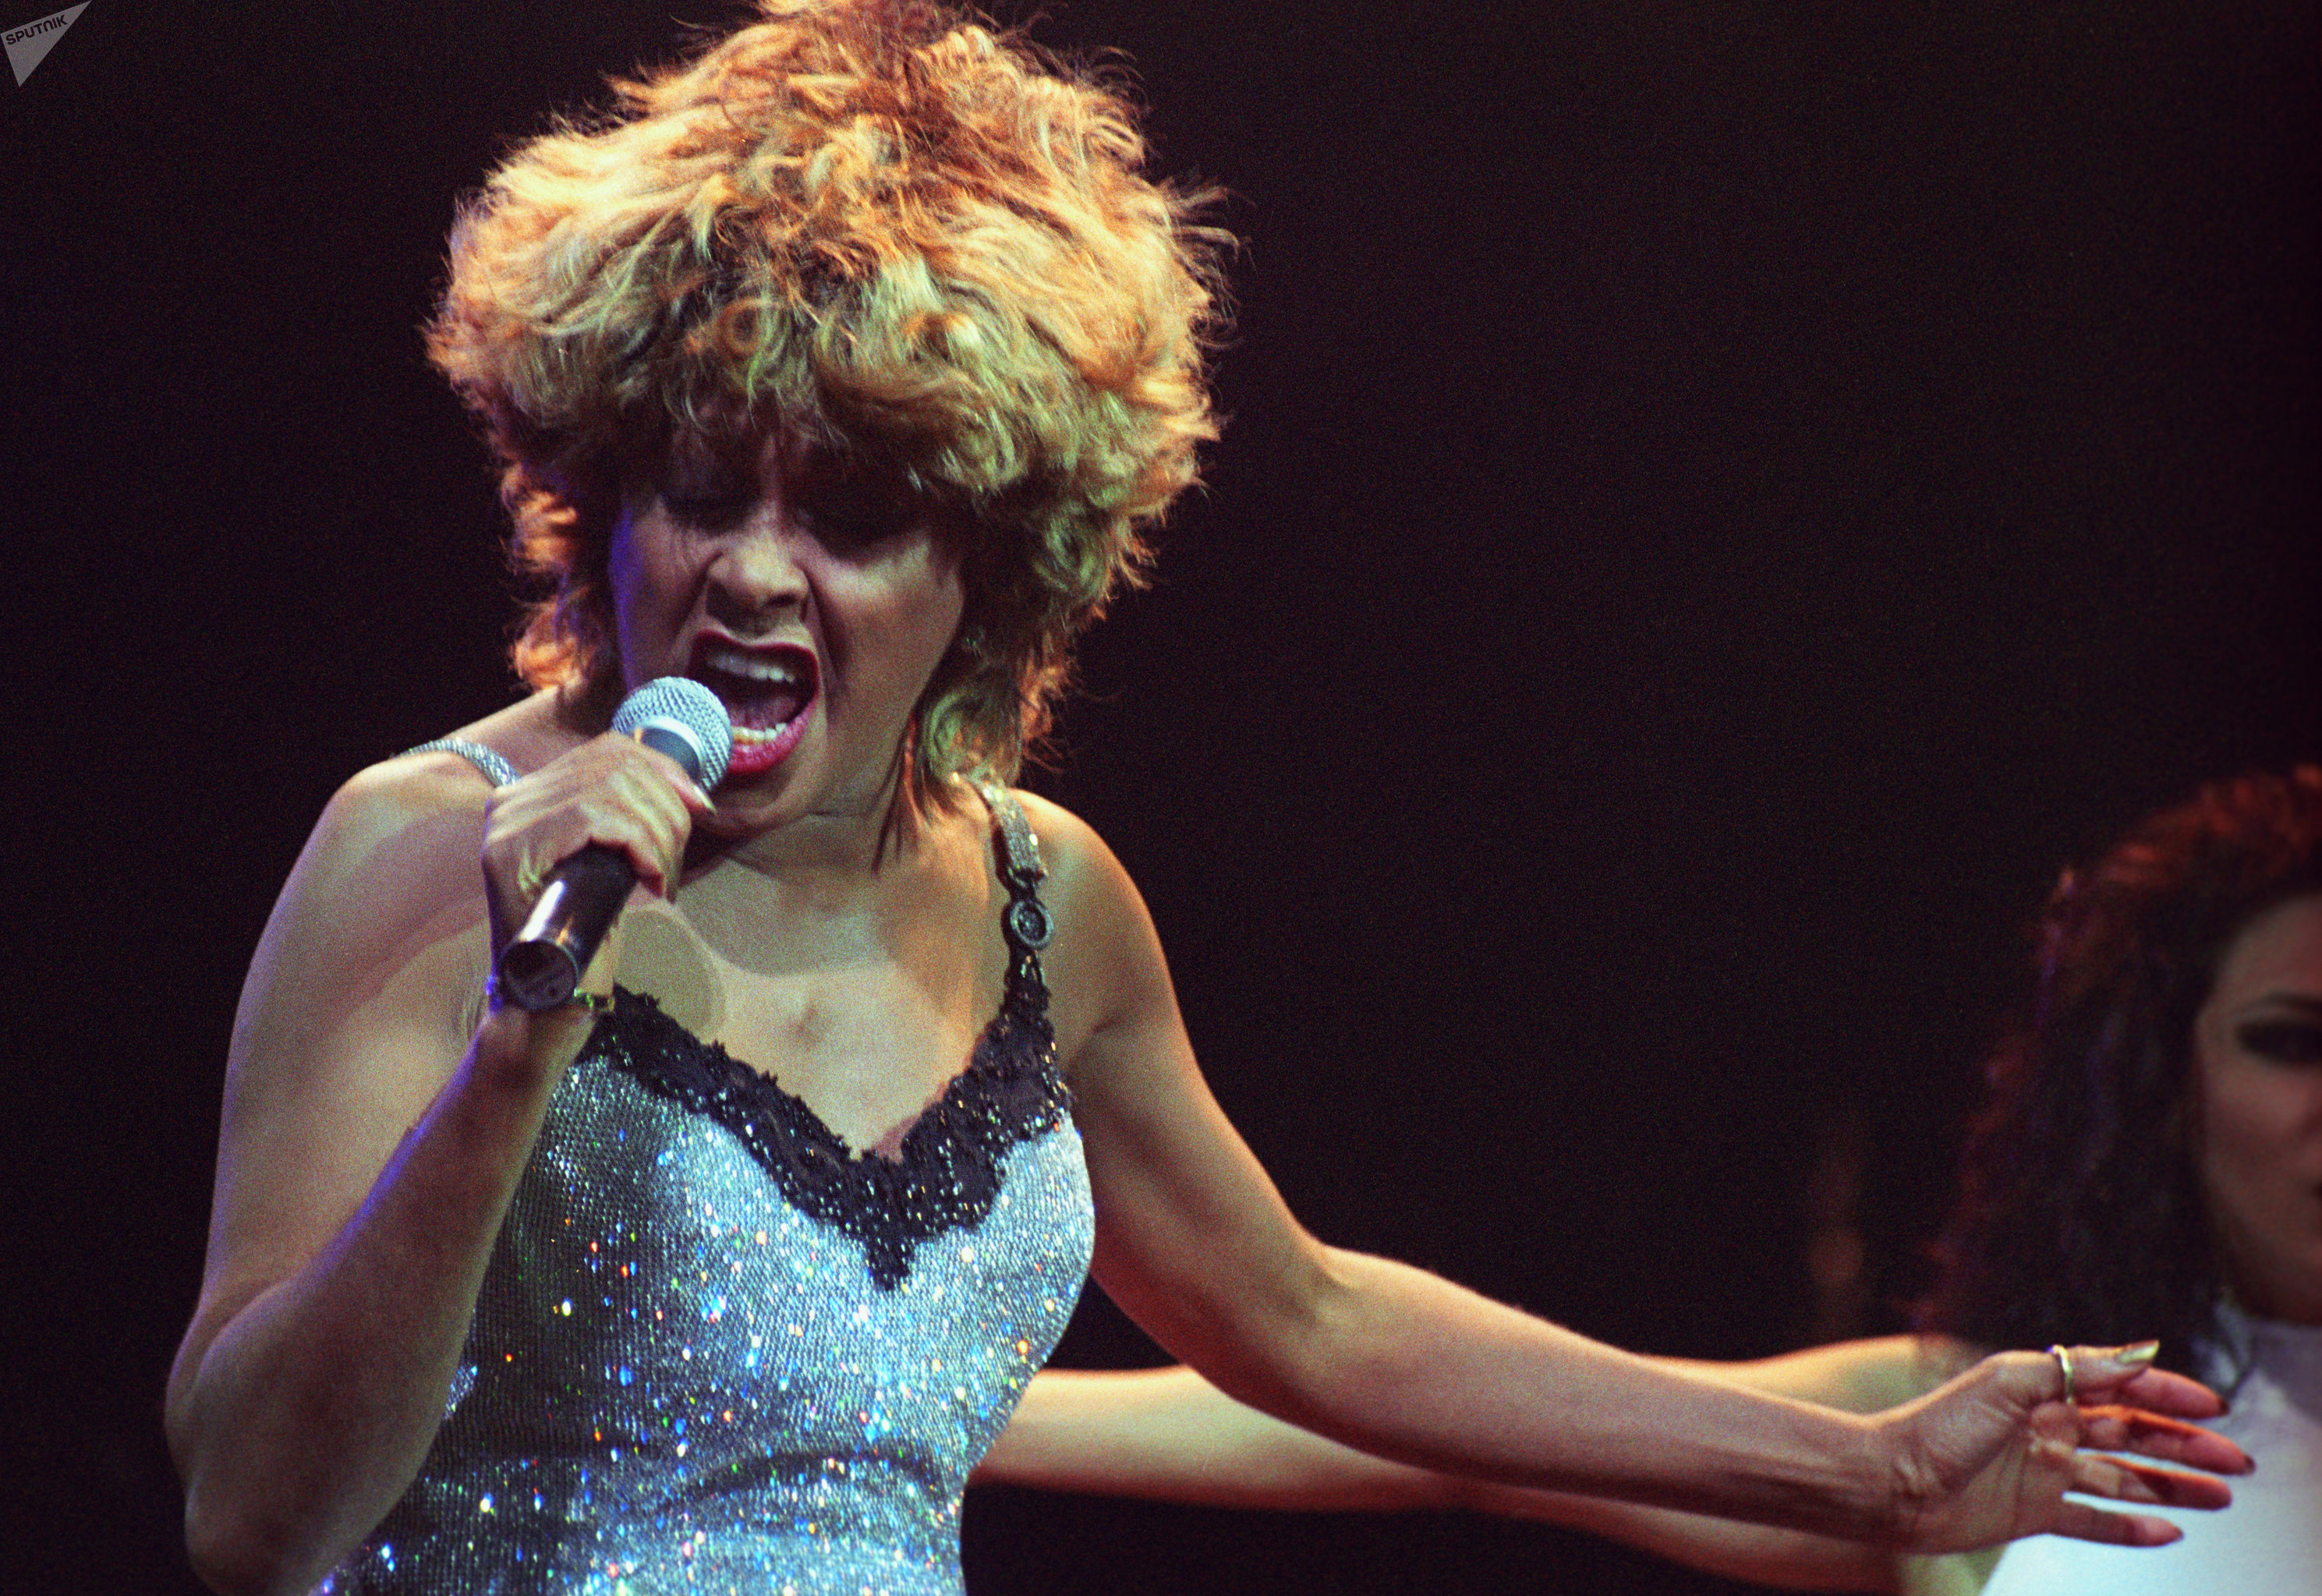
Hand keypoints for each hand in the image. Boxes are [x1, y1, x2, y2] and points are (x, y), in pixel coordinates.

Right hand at [480, 730, 713, 963]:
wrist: (553, 994)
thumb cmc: (587, 931)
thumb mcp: (614, 859)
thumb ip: (628, 816)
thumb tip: (687, 789)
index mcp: (532, 795)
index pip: (607, 749)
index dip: (662, 768)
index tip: (698, 805)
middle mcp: (511, 800)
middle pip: (614, 766)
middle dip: (666, 807)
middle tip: (676, 857)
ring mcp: (507, 823)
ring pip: (610, 789)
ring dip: (657, 833)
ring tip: (663, 875)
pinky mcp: (512, 850)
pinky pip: (595, 817)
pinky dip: (639, 845)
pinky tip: (650, 879)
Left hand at [1877, 1342, 2252, 1552]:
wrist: (1890, 1483)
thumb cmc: (1937, 1426)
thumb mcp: (2007, 1382)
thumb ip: (2074, 1370)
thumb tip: (2138, 1351)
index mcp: (2043, 1391)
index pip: (2120, 1390)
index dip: (2168, 1396)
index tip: (2214, 1408)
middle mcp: (2048, 1429)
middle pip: (2132, 1436)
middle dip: (2185, 1445)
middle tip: (2237, 1461)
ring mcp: (2043, 1473)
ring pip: (2124, 1479)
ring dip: (2173, 1487)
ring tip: (2222, 1496)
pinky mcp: (2033, 1513)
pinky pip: (2093, 1522)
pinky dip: (2131, 1527)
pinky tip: (2170, 1531)